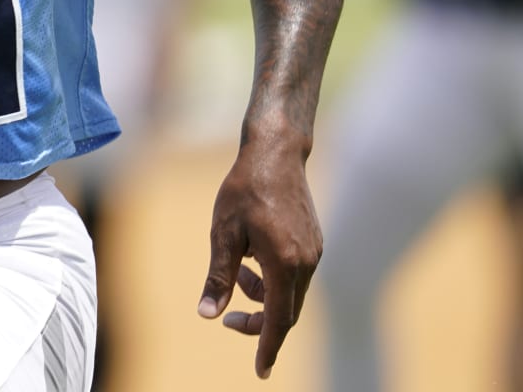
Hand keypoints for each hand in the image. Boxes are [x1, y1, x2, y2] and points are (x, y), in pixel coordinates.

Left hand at [199, 137, 321, 378]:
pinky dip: (275, 280)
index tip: (260, 371)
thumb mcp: (222, 233)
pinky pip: (296, 275)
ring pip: (291, 293)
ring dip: (264, 297)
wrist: (276, 152)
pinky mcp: (314, 242)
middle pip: (286, 312)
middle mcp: (307, 262)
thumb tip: (208, 314)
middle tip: (228, 321)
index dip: (266, 347)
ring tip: (238, 275)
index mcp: (285, 263)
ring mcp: (314, 252)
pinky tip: (253, 260)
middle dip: (259, 323)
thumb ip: (218, 277)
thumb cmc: (244, 189)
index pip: (278, 320)